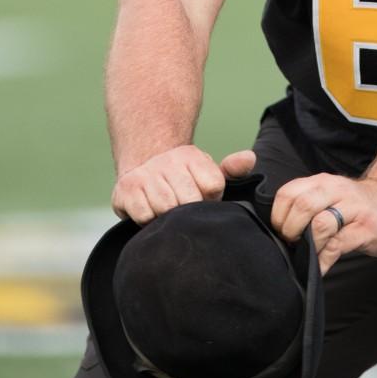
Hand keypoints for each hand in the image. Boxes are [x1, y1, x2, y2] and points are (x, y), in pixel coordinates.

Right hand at [112, 145, 255, 223]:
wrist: (144, 167)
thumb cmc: (183, 177)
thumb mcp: (208, 171)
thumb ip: (232, 170)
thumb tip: (250, 159)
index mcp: (193, 156)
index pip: (213, 185)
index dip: (211, 199)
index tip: (203, 198)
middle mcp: (169, 161)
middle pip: (190, 200)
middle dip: (190, 211)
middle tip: (184, 210)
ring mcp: (146, 175)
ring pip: (166, 208)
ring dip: (169, 217)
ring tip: (168, 212)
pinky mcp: (126, 190)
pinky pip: (145, 216)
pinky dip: (149, 220)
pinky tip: (151, 213)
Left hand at [271, 173, 376, 274]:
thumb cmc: (354, 205)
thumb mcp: (330, 195)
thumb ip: (307, 204)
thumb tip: (277, 231)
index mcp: (323, 182)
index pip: (288, 193)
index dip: (278, 216)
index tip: (281, 231)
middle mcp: (337, 190)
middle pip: (302, 206)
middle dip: (290, 230)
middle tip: (293, 244)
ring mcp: (354, 208)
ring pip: (320, 224)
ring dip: (308, 245)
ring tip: (307, 254)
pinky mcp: (367, 229)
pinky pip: (337, 246)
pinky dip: (323, 260)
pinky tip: (320, 268)